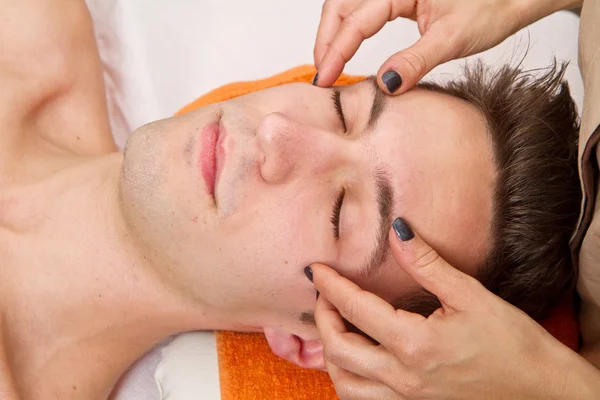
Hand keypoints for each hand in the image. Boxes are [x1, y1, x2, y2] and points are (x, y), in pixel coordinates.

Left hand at [311, 218, 599, 398]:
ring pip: (345, 383)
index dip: (330, 285)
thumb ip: (427, 263)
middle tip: (323, 293)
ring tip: (334, 326)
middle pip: (338, 348)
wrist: (541, 391)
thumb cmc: (513, 343)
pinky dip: (349, 378)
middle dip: (322, 317)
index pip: (355, 308)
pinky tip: (357, 358)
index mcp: (414, 343)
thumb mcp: (471, 296)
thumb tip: (397, 230)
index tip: (316, 269)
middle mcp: (402, 376)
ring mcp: (406, 398)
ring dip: (330, 353)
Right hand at [313, 0, 577, 93]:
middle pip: (341, 6)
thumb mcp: (453, 39)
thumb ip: (415, 61)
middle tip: (322, 76)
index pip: (356, 20)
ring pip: (347, 6)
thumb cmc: (491, 8)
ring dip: (333, 34)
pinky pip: (362, 10)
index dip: (336, 51)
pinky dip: (348, 29)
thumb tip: (384, 84)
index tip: (324, 79)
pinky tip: (346, 48)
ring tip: (329, 65)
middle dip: (326, 40)